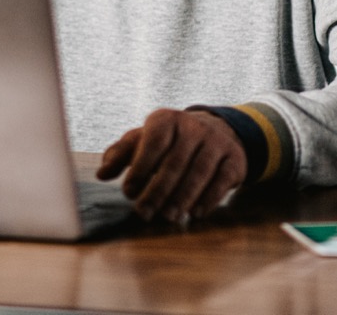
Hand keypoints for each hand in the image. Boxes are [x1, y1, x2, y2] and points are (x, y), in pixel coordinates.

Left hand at [96, 108, 246, 222]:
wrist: (216, 131)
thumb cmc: (170, 141)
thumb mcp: (144, 140)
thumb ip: (121, 154)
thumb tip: (101, 173)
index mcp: (166, 119)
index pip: (153, 143)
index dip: (140, 168)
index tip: (128, 192)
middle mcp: (193, 126)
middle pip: (175, 162)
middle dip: (158, 191)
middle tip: (144, 213)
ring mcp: (216, 141)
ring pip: (199, 173)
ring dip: (182, 198)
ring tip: (168, 217)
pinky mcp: (235, 158)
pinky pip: (222, 180)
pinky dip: (208, 199)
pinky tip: (195, 213)